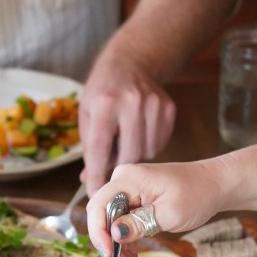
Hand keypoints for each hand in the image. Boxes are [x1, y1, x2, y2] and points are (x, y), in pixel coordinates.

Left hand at [78, 48, 175, 196]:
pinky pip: (159, 144)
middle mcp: (132, 103)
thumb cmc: (103, 91)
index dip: (96, 176)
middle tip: (111, 166)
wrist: (131, 63)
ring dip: (134, 155)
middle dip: (118, 167)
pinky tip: (139, 133)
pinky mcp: (169, 109)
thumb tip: (90, 181)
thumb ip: (89, 148)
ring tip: (125, 140)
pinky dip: (148, 146)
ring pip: (146, 153)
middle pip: (128, 156)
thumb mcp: (87, 114)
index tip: (94, 194)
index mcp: (105, 103)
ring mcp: (154, 105)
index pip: (100, 150)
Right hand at [86, 160, 220, 256]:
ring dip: (120, 252)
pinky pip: (125, 227)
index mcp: (128, 179)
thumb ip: (139, 224)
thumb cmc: (197, 194)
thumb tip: (115, 234)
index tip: (108, 254)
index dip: (98, 232)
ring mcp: (129, 194)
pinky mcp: (136, 204)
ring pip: (113, 227)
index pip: (98, 205)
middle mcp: (123, 183)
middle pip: (104, 218)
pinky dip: (129, 246)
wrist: (215, 186)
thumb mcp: (169, 213)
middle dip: (111, 247)